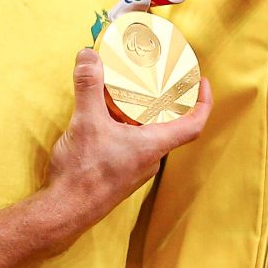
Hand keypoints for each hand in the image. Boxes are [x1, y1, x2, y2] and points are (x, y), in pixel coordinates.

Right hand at [39, 49, 211, 241]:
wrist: (64, 212)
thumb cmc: (83, 174)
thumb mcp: (86, 122)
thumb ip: (89, 86)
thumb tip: (89, 56)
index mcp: (153, 146)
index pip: (193, 124)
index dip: (203, 102)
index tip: (202, 82)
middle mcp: (150, 159)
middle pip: (170, 126)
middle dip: (167, 102)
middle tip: (159, 80)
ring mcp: (135, 169)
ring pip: (148, 136)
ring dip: (143, 115)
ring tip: (129, 93)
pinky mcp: (119, 174)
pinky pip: (131, 145)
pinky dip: (126, 128)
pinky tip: (106, 117)